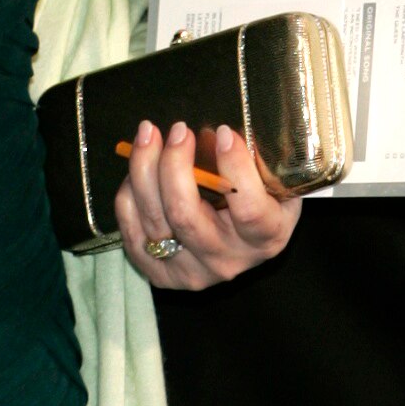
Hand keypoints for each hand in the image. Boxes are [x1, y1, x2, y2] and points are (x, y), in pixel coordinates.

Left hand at [112, 119, 300, 291]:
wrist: (241, 242)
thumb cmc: (261, 200)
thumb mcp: (275, 182)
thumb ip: (257, 162)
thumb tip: (220, 132)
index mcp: (265, 238)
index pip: (249, 209)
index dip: (235, 168)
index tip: (223, 132)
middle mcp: (228, 261)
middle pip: (185, 214)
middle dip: (173, 163)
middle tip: (177, 129)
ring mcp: (192, 272)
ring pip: (154, 219)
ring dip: (143, 169)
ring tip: (148, 136)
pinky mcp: (161, 275)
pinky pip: (132, 230)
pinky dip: (129, 194)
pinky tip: (138, 172)